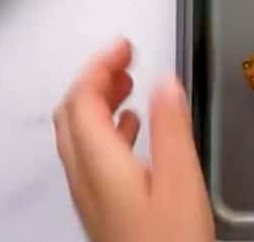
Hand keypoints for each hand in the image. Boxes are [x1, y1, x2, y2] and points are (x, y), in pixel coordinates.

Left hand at [53, 38, 213, 241]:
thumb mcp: (182, 180)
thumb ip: (171, 128)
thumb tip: (166, 82)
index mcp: (101, 165)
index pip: (81, 101)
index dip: (99, 66)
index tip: (124, 45)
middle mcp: (86, 178)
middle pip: (70, 116)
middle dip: (93, 79)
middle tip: (125, 57)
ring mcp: (91, 195)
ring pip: (78, 136)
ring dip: (98, 102)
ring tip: (129, 82)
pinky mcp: (103, 207)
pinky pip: (91, 155)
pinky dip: (108, 128)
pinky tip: (134, 127)